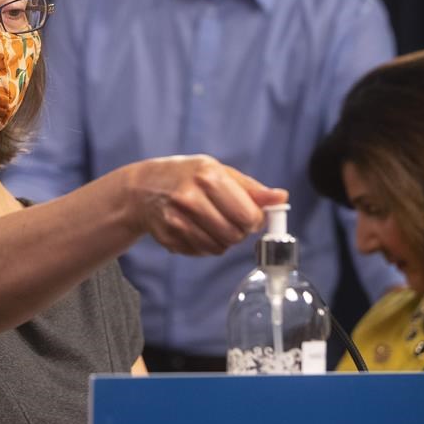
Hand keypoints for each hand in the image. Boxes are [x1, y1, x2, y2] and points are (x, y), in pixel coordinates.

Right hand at [127, 155, 287, 254]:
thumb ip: (252, 189)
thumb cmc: (187, 176)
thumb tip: (281, 198)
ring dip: (222, 240)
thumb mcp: (219, 172)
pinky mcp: (168, 238)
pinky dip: (204, 245)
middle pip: (234, 235)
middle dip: (238, 231)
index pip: (248, 216)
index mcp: (207, 177)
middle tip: (230, 219)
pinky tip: (196, 229)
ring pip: (218, 248)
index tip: (250, 215)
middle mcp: (189, 198)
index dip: (254, 220)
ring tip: (212, 223)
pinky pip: (201, 252)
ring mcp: (176, 220)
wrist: (143, 187)